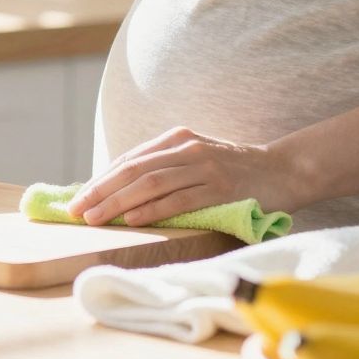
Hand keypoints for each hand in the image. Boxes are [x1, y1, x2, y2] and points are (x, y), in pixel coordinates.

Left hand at [65, 125, 301, 227]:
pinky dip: (154, 209)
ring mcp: (204, 167)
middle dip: (100, 191)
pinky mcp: (221, 189)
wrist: (283, 170)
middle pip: (133, 170)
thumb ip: (166, 170)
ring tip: (94, 218)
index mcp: (177, 139)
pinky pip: (180, 200)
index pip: (129, 160)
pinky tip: (133, 219)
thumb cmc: (234, 171)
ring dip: (118, 202)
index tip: (77, 198)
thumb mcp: (196, 160)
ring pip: (151, 184)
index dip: (100, 179)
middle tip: (76, 211)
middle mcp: (187, 149)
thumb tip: (121, 194)